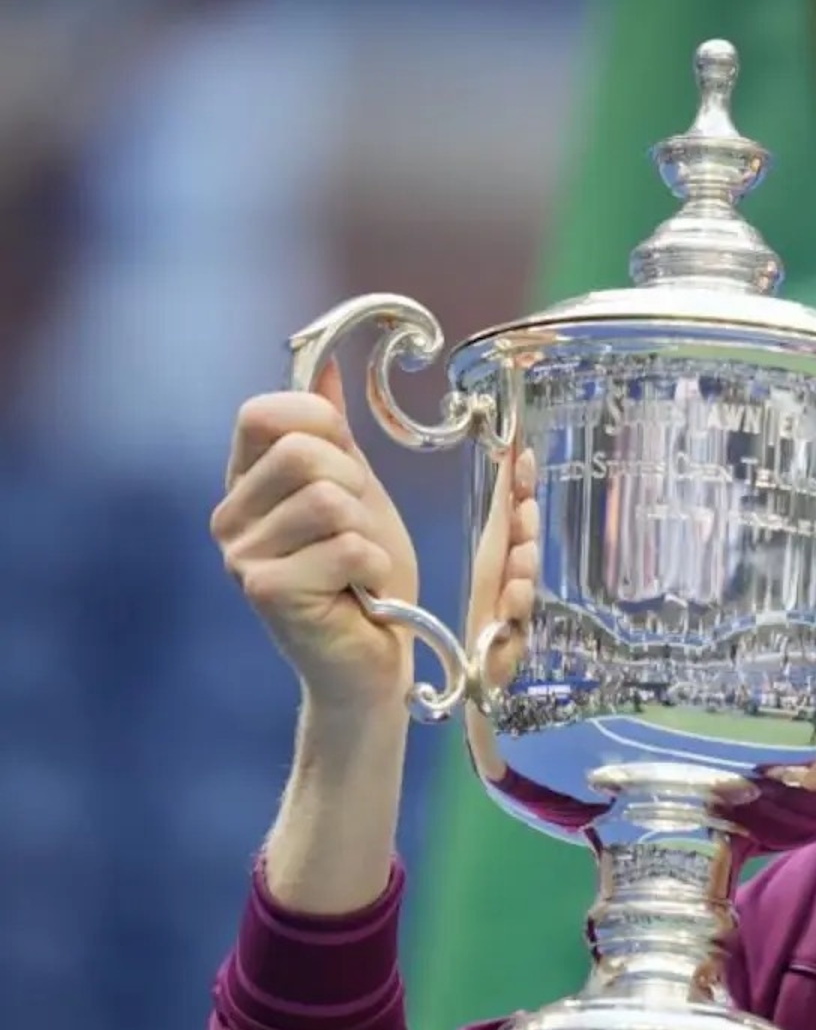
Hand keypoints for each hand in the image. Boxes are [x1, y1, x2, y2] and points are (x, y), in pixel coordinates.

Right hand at [211, 359, 419, 714]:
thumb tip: (323, 369)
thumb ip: (336, 435)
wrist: (373, 660)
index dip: (321, 426)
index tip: (348, 465)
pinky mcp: (265, 591)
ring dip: (367, 533)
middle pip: (301, 452)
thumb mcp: (359, 493)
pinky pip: (344, 546)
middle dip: (354, 487)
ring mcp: (241, 556)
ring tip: (359, 566)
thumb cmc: (366, 580)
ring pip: (327, 500)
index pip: (265, 413)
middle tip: (357, 532)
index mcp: (246, 484)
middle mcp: (229, 517)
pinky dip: (372, 566)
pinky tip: (361, 591)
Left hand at [464, 437, 540, 691]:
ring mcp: (515, 612)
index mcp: (501, 553)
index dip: (520, 483)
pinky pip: (514, 627)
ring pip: (522, 585)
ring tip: (522, 557)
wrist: (476, 679)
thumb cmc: (482, 615)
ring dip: (524, 569)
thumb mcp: (490, 563)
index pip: (512, 511)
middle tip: (526, 507)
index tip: (524, 452)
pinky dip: (514, 613)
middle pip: (523, 546)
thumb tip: (511, 455)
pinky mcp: (511, 646)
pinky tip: (513, 598)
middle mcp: (513, 577)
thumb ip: (505, 512)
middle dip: (527, 527)